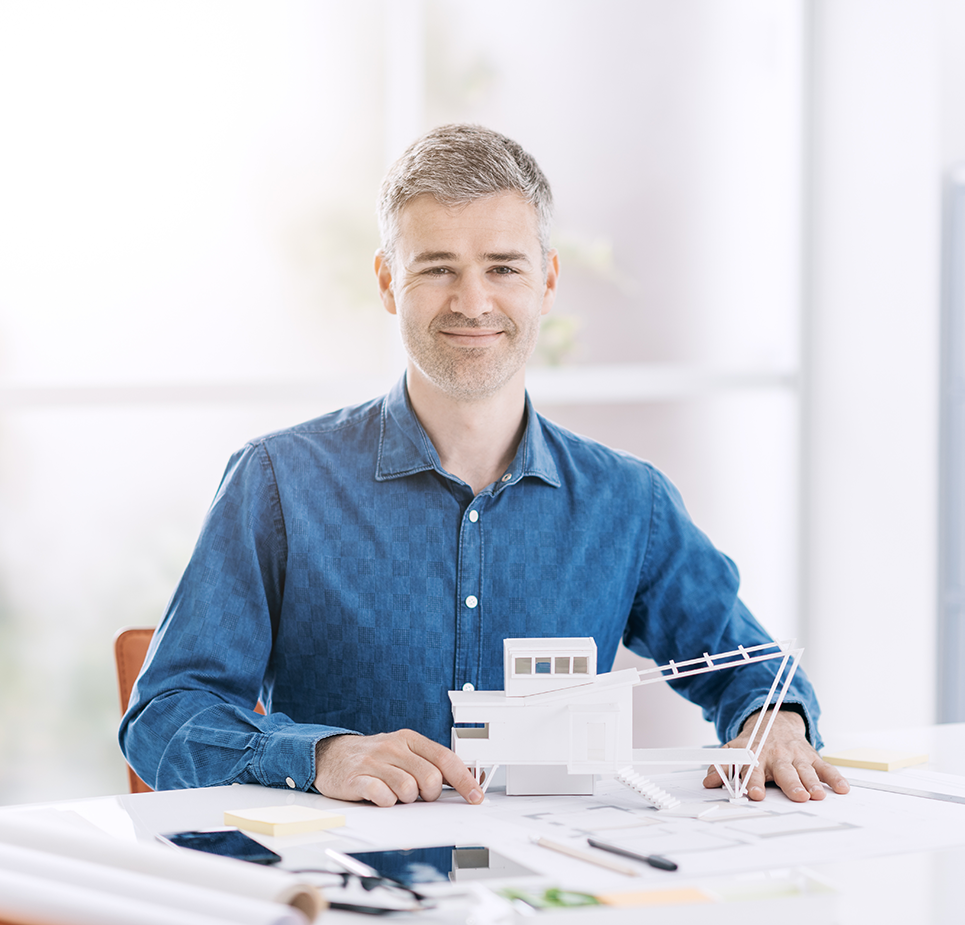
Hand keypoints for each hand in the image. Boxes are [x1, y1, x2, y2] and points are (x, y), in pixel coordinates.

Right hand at [313, 729, 484, 807]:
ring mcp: (375, 762)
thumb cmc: (375, 758)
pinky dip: (387, 803)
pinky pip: (383, 796)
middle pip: (430, 778)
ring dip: (407, 800)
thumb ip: (431, 764)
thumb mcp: (405, 752)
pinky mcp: (357, 778)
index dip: (464, 780)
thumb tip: (467, 781)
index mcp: (410, 739)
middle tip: (419, 796)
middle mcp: (394, 747)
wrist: (332, 755)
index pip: (445, 758)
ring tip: (396, 794)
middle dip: (430, 795)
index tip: (476, 796)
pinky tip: (382, 798)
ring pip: (409, 789)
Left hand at [703, 709, 850, 802]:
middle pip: (784, 772)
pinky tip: (842, 789)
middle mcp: (777, 756)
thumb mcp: (734, 751)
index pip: (753, 770)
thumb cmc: (753, 743)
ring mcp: (796, 756)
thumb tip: (708, 782)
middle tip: (797, 797)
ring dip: (812, 782)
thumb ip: (721, 767)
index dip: (753, 782)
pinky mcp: (811, 756)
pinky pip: (825, 767)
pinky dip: (834, 777)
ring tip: (817, 795)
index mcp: (756, 756)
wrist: (774, 721)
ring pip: (805, 770)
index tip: (754, 795)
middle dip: (791, 784)